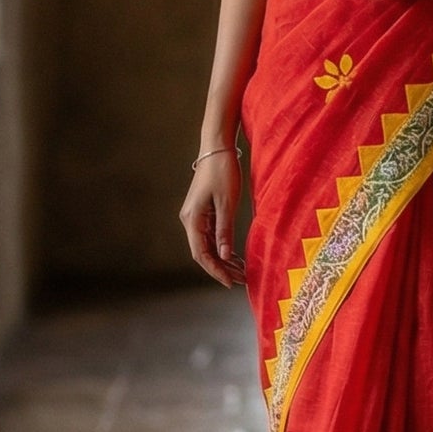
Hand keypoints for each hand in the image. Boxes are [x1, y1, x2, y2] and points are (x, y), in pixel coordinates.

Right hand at [181, 149, 244, 286]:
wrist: (217, 148)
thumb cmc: (222, 172)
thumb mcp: (227, 203)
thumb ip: (224, 230)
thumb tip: (224, 256)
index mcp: (192, 219)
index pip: (201, 254)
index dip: (216, 270)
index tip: (230, 283)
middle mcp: (190, 220)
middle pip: (204, 253)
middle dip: (222, 268)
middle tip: (242, 280)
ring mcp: (196, 217)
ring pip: (208, 246)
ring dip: (223, 260)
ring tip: (242, 272)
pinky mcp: (204, 212)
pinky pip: (212, 236)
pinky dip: (223, 247)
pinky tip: (236, 256)